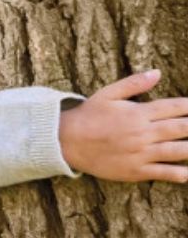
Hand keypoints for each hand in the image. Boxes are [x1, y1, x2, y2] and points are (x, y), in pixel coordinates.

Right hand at [58, 69, 187, 182]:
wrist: (69, 140)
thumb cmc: (89, 114)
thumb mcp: (107, 93)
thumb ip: (134, 83)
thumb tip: (157, 72)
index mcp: (137, 112)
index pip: (172, 107)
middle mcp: (143, 133)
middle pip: (181, 129)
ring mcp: (142, 153)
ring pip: (178, 152)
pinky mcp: (138, 171)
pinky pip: (165, 173)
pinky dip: (181, 173)